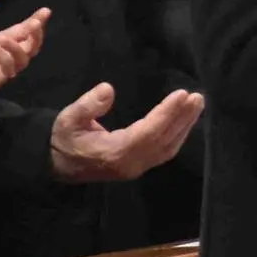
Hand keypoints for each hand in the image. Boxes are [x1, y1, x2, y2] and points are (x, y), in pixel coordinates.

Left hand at [0, 0, 48, 114]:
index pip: (20, 31)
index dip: (34, 22)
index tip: (45, 11)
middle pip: (29, 46)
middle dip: (36, 34)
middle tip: (35, 23)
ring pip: (25, 59)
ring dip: (21, 47)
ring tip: (6, 39)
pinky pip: (9, 70)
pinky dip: (7, 59)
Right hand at [50, 84, 205, 182]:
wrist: (58, 165)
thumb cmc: (64, 139)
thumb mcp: (67, 119)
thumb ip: (87, 105)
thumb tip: (108, 89)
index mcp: (115, 152)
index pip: (149, 132)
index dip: (167, 113)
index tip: (182, 94)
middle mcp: (131, 163)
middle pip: (164, 140)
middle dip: (182, 118)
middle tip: (197, 96)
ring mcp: (136, 167)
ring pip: (168, 147)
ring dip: (185, 126)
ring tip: (197, 105)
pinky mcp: (139, 166)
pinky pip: (165, 152)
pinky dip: (178, 135)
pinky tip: (186, 121)